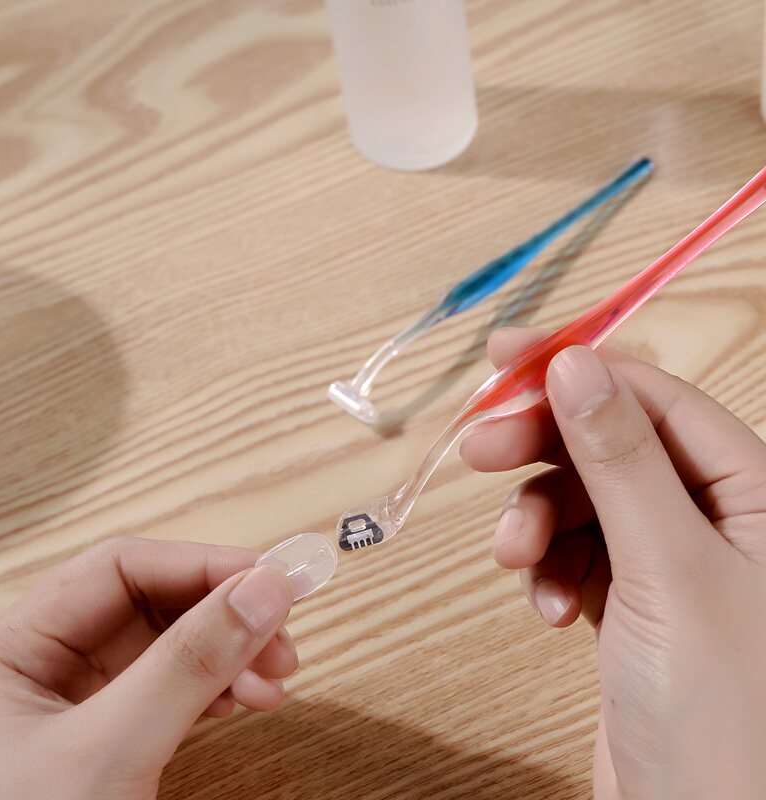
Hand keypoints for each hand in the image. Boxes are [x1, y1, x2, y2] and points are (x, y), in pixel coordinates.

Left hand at [0, 537, 295, 799]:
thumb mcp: (106, 753)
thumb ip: (187, 666)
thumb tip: (264, 589)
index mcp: (15, 648)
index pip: (119, 569)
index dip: (198, 565)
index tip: (268, 578)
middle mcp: (48, 667)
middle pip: (153, 605)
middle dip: (224, 615)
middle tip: (282, 636)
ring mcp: (82, 706)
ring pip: (172, 648)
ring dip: (232, 655)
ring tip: (276, 681)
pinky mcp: (111, 740)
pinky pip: (175, 691)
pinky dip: (220, 690)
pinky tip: (247, 699)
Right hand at [460, 328, 765, 799]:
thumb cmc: (726, 718)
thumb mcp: (667, 568)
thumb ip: (619, 459)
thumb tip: (575, 364)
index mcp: (754, 492)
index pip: (655, 398)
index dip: (578, 368)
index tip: (505, 354)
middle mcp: (713, 518)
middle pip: (608, 443)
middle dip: (540, 448)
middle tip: (478, 449)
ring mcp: (667, 560)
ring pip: (579, 499)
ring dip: (535, 521)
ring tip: (516, 558)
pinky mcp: (628, 600)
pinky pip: (571, 551)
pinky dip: (546, 568)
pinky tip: (546, 606)